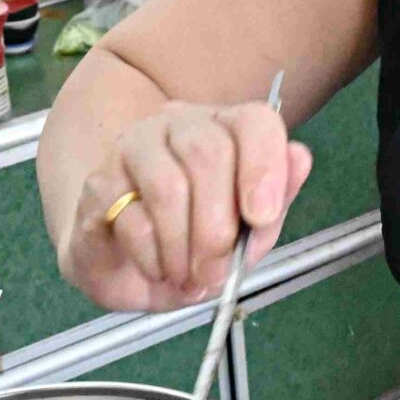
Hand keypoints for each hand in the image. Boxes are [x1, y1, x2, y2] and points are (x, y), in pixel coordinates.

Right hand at [61, 101, 313, 312]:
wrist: (125, 261)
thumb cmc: (194, 240)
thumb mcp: (247, 231)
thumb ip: (276, 199)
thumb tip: (300, 158)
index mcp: (225, 129)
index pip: (253, 122)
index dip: (263, 167)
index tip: (261, 217)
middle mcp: (178, 126)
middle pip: (206, 153)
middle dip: (217, 227)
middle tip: (216, 272)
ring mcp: (132, 149)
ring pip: (166, 186)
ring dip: (183, 246)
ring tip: (188, 278)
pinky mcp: (99, 185)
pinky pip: (130, 218)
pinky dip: (153, 257)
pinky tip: (159, 270)